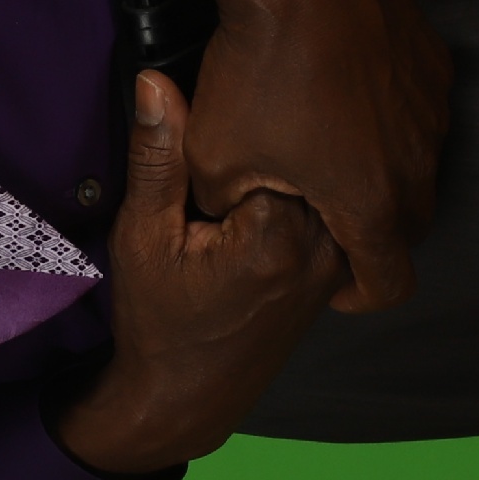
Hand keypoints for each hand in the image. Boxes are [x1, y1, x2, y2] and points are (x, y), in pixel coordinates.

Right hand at [53, 69, 346, 476]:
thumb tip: (156, 82)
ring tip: (259, 139)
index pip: (275, 132)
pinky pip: (331, 207)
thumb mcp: (142, 234)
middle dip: (276, 129)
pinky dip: (306, 187)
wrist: (187, 397)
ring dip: (296, 157)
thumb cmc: (158, 320)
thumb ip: (159, 157)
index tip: (225, 97)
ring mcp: (336, 261)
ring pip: (325, 179)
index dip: (244, 108)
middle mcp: (322, 246)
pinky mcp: (335, 270)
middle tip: (240, 112)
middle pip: (309, 154)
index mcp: (276, 232)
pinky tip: (272, 180)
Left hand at [185, 0, 451, 310]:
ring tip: (328, 156)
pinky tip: (344, 103)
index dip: (362, 295)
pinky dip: (390, 122)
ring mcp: (432, 110)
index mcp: (372, 203)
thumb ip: (229, 209)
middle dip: (369, 233)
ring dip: (382, 174)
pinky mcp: (432, 64)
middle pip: (408, 226)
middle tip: (323, 216)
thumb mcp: (212, 159)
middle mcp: (419, 162)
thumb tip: (231, 218)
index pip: (390, 283)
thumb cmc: (254, 69)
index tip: (337, 286)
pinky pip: (420, 114)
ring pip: (417, 167)